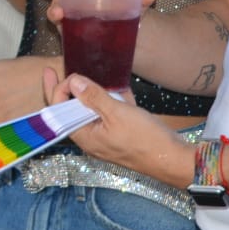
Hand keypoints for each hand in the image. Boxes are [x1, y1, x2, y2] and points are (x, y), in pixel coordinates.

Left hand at [43, 67, 189, 186]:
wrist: (174, 159)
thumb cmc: (145, 139)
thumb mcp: (117, 113)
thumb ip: (94, 97)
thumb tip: (73, 81)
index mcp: (84, 137)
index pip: (58, 113)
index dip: (56, 90)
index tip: (54, 70)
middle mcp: (91, 138)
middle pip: (71, 111)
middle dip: (68, 90)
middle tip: (59, 70)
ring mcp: (106, 136)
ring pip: (90, 111)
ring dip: (90, 94)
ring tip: (86, 74)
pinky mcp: (120, 133)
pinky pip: (108, 114)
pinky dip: (109, 101)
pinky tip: (116, 88)